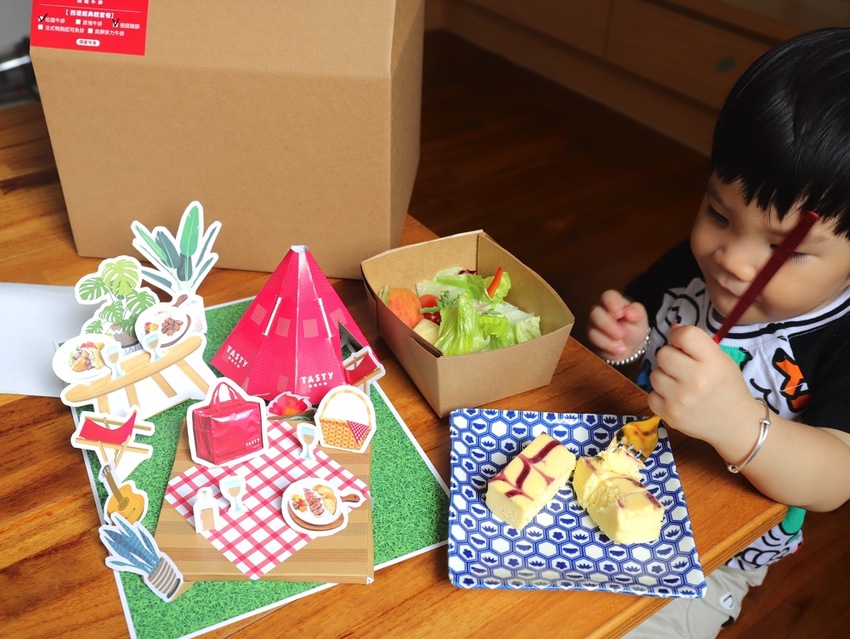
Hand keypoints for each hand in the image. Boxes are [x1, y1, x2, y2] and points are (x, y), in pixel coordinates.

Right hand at [587, 290, 648, 360]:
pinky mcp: (591, 338)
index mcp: (613, 302)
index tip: (620, 314)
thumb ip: (637, 312)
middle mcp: (600, 311)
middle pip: (595, 313)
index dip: (612, 304)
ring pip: (592, 329)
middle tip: (620, 334)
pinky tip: (619, 350)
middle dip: (607, 324)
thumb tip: (628, 311)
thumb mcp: (640, 319)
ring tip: (622, 347)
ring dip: (607, 339)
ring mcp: (593, 325)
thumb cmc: (633, 327)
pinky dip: (608, 347)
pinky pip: (594, 342)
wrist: (628, 346)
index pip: (608, 296)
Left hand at [647, 324, 757, 447]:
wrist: (736, 425)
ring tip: (680, 384)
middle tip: (681, 367)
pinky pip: (651, 395)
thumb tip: (673, 329)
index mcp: (713, 363)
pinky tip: (676, 399)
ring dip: (664, 377)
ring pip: (654, 374)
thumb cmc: (728, 388)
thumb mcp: (722, 361)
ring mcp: (681, 399)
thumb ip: (697, 344)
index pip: (685, 335)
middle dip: (670, 357)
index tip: (681, 344)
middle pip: (663, 354)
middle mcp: (696, 380)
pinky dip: (661, 396)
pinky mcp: (670, 415)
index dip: (678, 336)